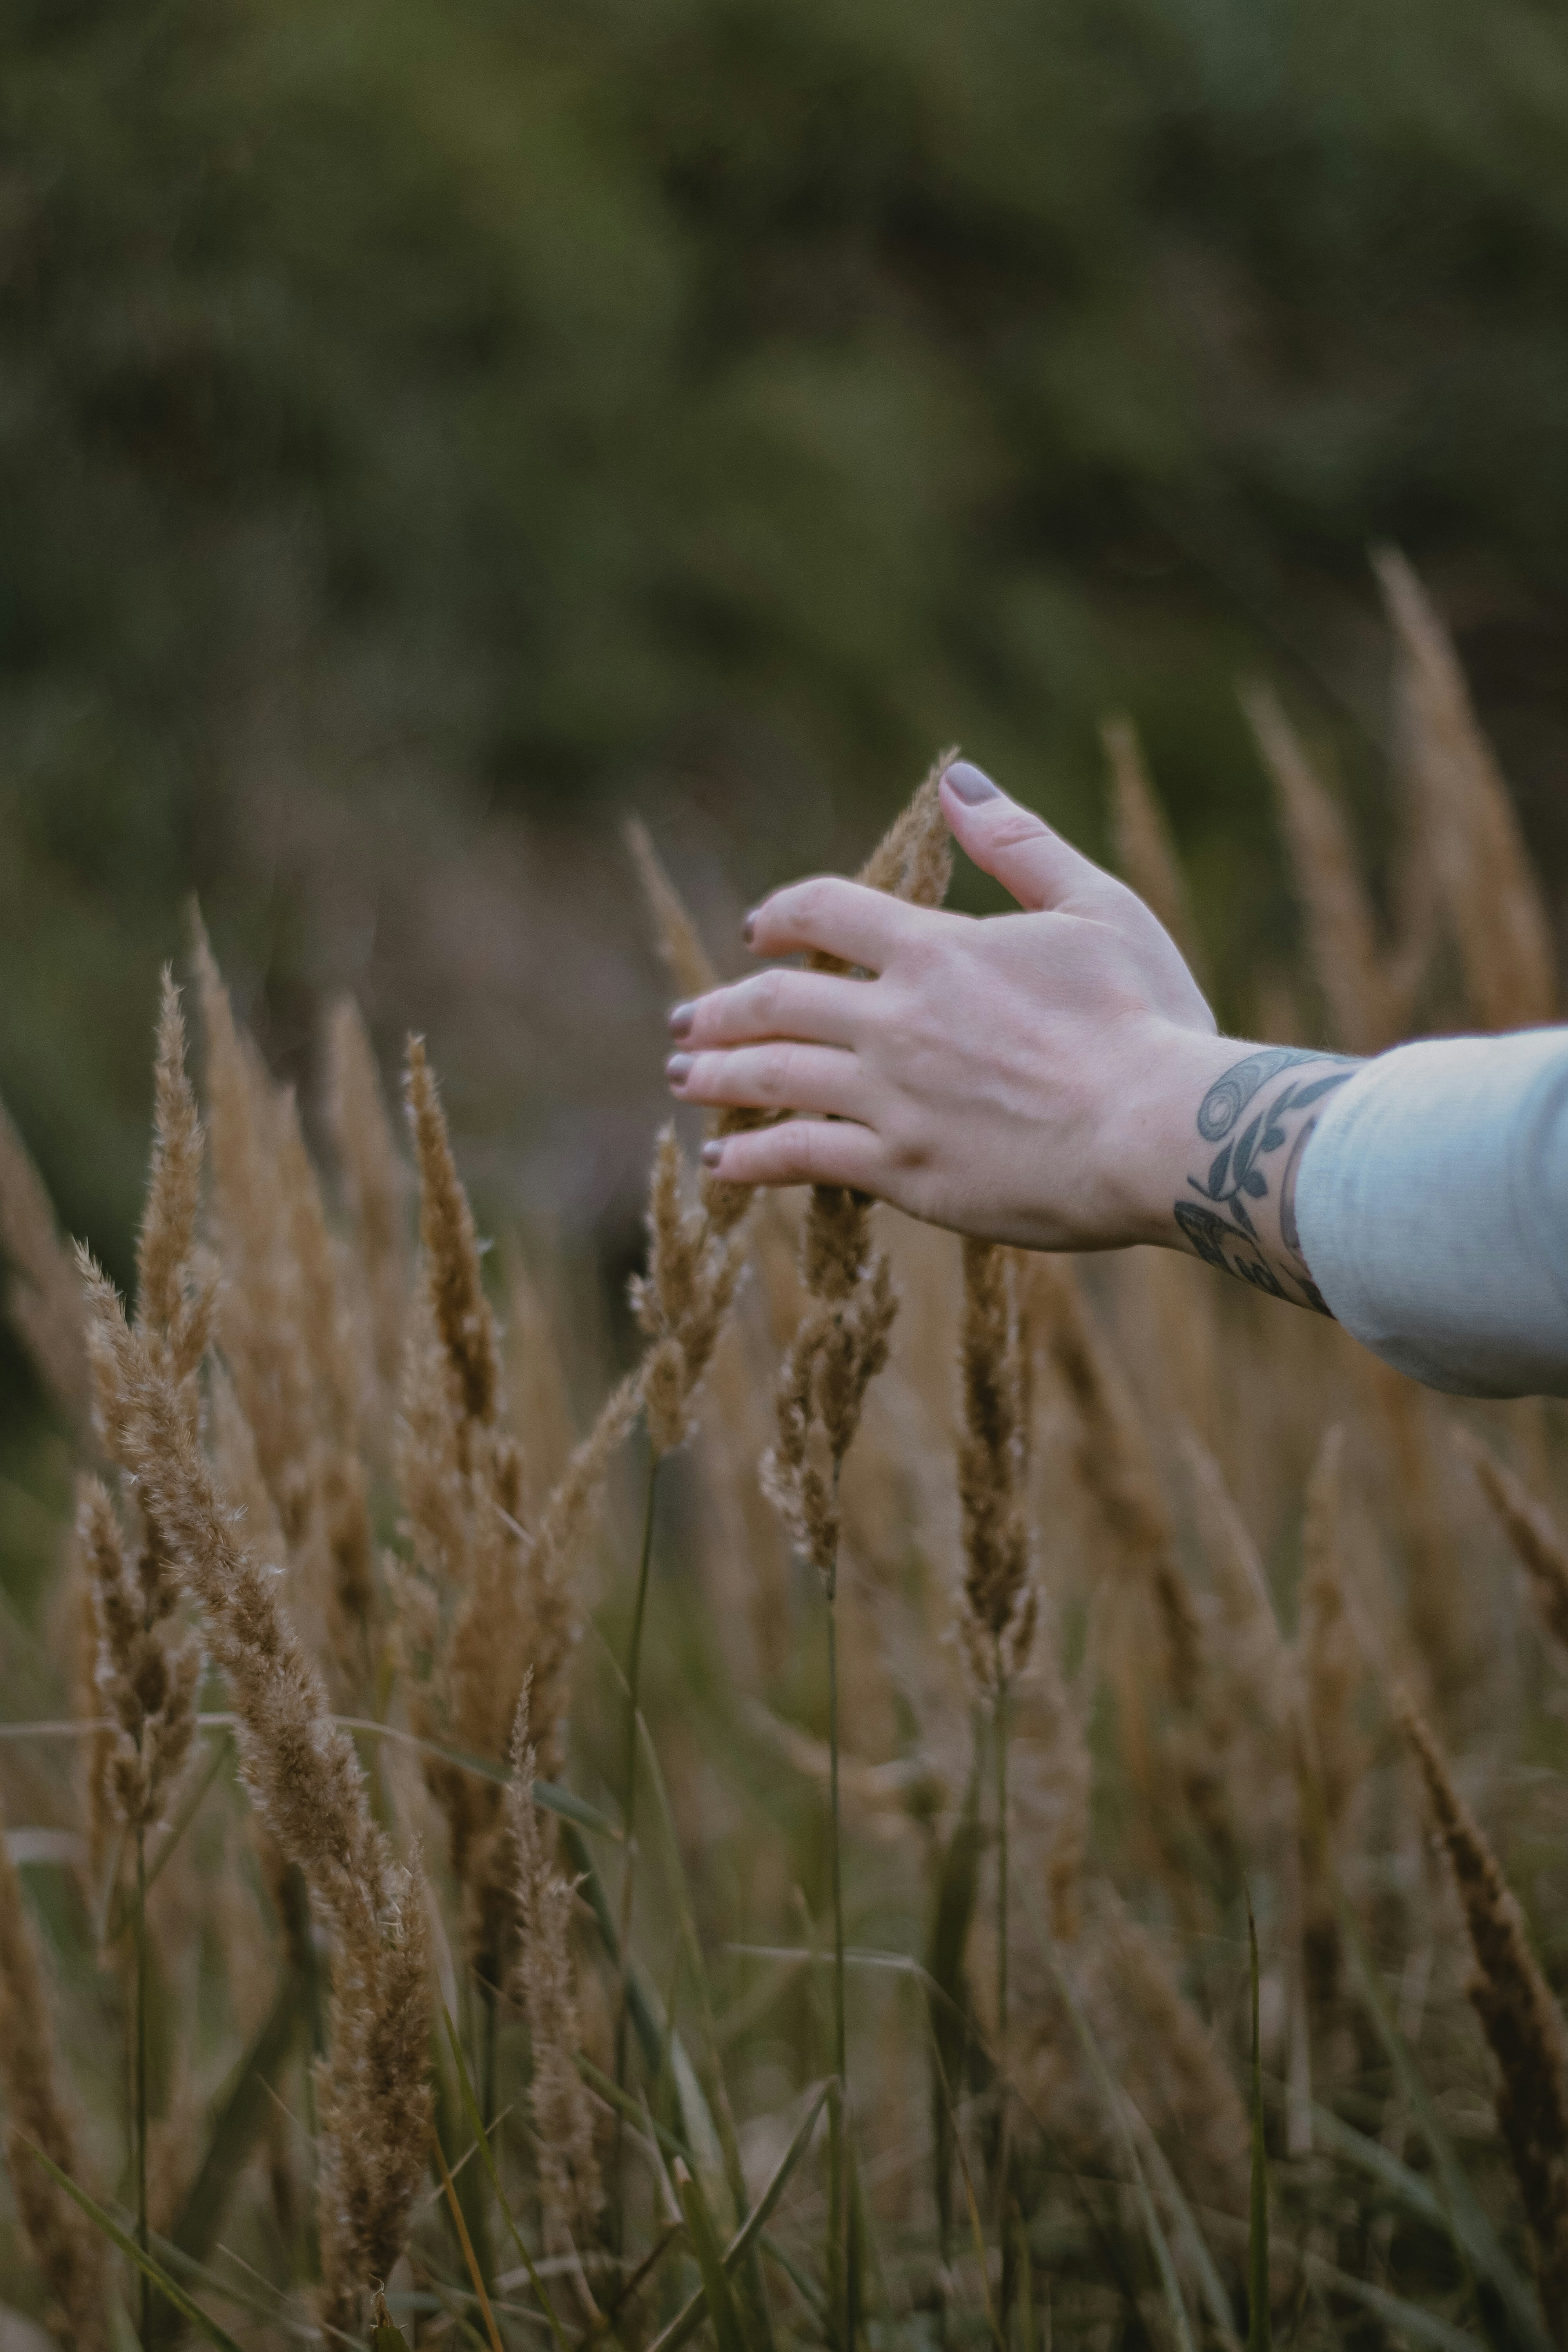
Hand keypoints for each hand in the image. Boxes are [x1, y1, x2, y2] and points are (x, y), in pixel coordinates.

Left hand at [664, 761, 1227, 1250]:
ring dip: (718, 1076)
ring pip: (773, 1078)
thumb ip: (1018, 844)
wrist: (1162, 1130)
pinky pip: (801, 1157)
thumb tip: (956, 778)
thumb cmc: (1149, 1018)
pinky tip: (722, 1162)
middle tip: (685, 1021)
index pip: (827, 911)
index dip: (781, 916)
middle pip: (776, 1003)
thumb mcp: (1097, 906)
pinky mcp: (903, 1169)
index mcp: (939, 950)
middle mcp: (898, 1019)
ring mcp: (893, 1097)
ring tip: (684, 1078)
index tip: (754, 931)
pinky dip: (752, 1158)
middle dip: (721, 1009)